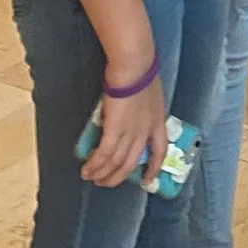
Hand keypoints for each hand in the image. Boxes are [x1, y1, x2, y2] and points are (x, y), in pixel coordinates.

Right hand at [82, 70, 170, 189]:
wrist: (134, 66)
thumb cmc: (141, 71)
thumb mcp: (151, 94)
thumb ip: (144, 108)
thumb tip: (133, 113)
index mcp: (157, 122)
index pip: (160, 151)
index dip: (154, 168)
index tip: (148, 179)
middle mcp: (145, 132)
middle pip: (132, 162)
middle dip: (118, 176)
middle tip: (106, 182)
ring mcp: (130, 132)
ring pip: (116, 162)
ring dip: (103, 173)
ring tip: (92, 178)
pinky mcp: (114, 130)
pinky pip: (104, 154)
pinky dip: (95, 164)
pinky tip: (87, 170)